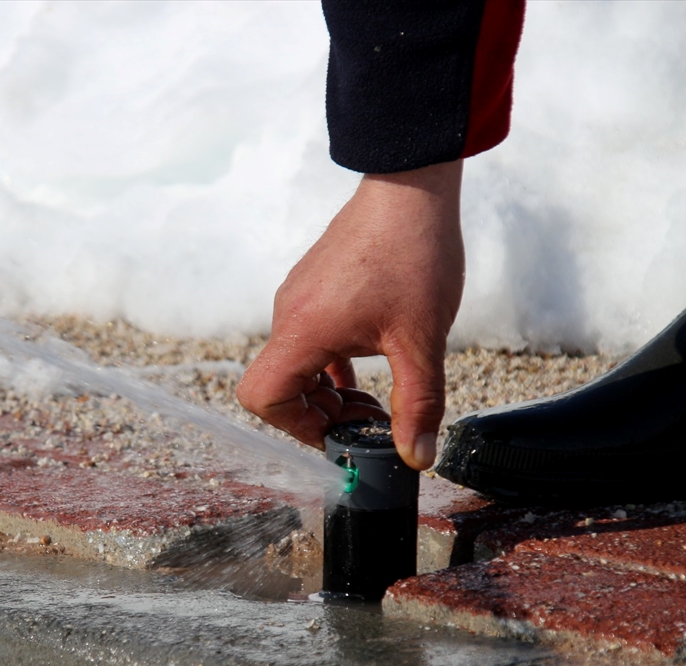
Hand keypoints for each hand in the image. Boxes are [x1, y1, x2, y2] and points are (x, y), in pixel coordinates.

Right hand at [237, 160, 464, 469]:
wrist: (412, 186)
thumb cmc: (413, 255)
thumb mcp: (422, 340)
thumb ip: (419, 404)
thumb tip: (418, 458)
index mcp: (304, 330)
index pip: (263, 397)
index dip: (295, 426)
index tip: (338, 433)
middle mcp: (289, 314)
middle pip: (280, 387)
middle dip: (321, 415)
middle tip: (370, 421)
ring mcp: (298, 297)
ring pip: (296, 364)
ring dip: (329, 391)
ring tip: (376, 399)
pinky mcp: (313, 286)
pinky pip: (308, 339)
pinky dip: (331, 365)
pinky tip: (370, 365)